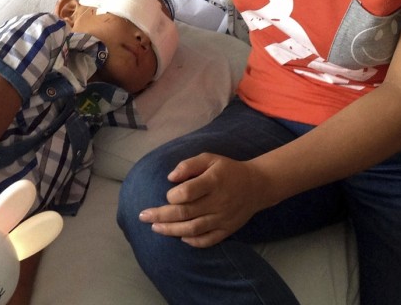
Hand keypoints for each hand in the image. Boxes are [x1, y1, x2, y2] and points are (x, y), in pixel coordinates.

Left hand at [137, 153, 267, 247]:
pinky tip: (180, 237)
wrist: (256, 185)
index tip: (167, 195)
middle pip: (185, 213)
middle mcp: (218, 201)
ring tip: (155, 228)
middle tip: (143, 216)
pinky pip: (208, 240)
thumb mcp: (210, 158)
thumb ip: (188, 165)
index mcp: (213, 181)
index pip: (188, 192)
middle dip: (161, 216)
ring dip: (171, 230)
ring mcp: (223, 218)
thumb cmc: (227, 170)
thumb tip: (170, 177)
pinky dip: (193, 241)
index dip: (173, 195)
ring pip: (193, 229)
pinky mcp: (227, 229)